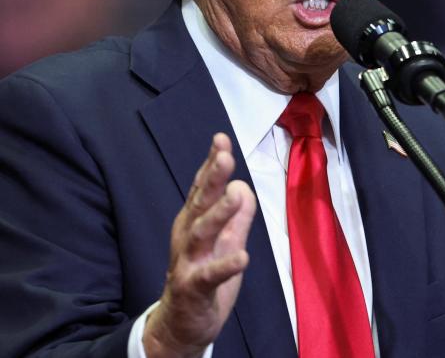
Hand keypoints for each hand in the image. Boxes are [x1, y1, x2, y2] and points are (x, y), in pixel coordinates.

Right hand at [143, 133, 256, 357]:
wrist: (181, 324)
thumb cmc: (204, 275)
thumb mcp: (226, 240)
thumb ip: (237, 215)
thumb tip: (245, 186)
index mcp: (193, 222)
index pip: (202, 188)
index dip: (211, 164)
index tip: (221, 139)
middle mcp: (187, 237)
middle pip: (200, 203)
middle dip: (212, 178)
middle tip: (225, 156)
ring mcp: (188, 262)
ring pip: (201, 234)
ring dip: (218, 214)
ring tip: (236, 197)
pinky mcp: (193, 288)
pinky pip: (209, 276)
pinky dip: (225, 266)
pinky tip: (242, 256)